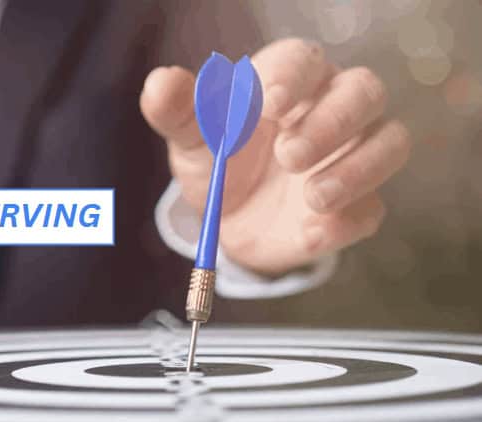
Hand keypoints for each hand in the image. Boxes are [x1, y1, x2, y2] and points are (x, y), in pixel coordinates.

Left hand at [141, 38, 411, 275]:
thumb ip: (176, 110)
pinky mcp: (356, 206)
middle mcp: (332, 110)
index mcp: (288, 82)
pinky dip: (345, 223)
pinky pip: (371, 209)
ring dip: (356, 169)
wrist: (228, 220)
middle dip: (332, 121)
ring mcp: (351, 158)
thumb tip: (160, 82)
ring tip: (311, 197)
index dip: (293, 77)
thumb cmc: (217, 161)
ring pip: (389, 143)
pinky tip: (310, 233)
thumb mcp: (190, 138)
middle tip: (288, 155)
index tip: (271, 104)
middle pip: (364, 92)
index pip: (304, 60)